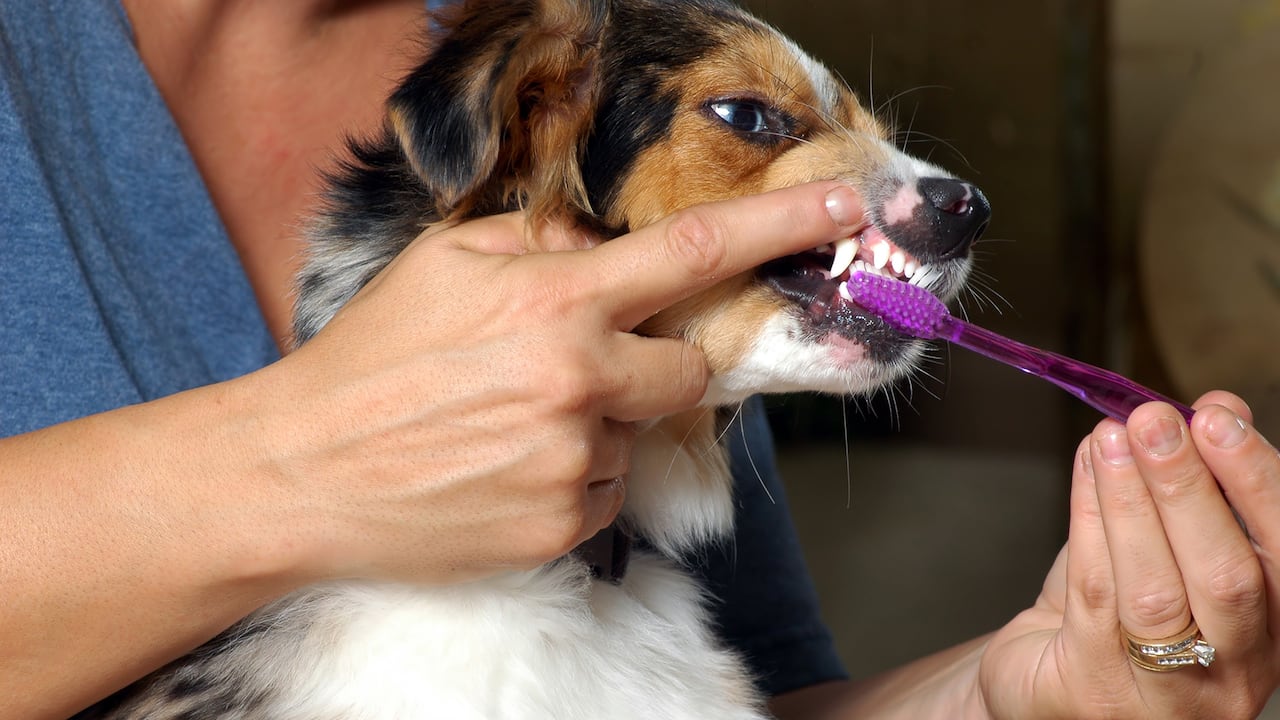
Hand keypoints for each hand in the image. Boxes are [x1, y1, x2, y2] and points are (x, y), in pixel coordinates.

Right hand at [246, 182, 865, 585]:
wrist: (303, 472)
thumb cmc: (370, 359)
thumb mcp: (444, 264)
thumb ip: (536, 242)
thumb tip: (594, 250)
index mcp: (555, 302)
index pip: (694, 253)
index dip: (781, 229)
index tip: (850, 210)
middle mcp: (579, 381)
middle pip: (688, 371)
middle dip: (657, 365)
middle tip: (585, 366)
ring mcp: (574, 462)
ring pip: (638, 435)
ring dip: (598, 425)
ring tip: (511, 426)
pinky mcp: (563, 526)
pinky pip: (606, 492)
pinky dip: (574, 477)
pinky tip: (506, 469)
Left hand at [980, 391, 1279, 718]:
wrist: (1047, 682)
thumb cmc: (1116, 613)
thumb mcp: (1170, 547)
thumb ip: (1203, 486)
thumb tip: (1221, 409)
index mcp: (1269, 630)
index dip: (1256, 482)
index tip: (1219, 418)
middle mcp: (1231, 670)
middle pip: (1226, 578)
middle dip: (1189, 488)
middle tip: (1155, 420)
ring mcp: (1164, 693)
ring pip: (1153, 590)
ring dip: (1130, 500)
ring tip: (1109, 437)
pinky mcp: (1092, 688)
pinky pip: (1092, 594)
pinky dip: (1088, 521)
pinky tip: (1085, 470)